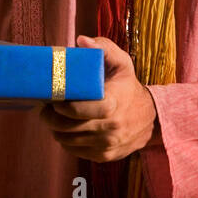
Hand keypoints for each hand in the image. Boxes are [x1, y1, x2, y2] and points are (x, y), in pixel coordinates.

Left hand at [39, 36, 158, 162]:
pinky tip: (68, 129)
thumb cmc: (128, 86)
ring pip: (68, 142)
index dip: (61, 107)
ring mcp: (107, 145)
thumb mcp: (122, 63)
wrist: (151, 118)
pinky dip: (67, 141)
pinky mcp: (104, 156)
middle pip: (68, 128)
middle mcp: (111, 128)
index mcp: (113, 104)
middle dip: (51, 119)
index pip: (78, 111)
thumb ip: (103, 48)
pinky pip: (76, 151)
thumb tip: (81, 41)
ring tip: (54, 118)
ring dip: (56, 130)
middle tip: (45, 109)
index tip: (53, 99)